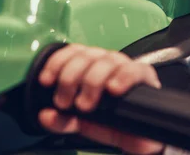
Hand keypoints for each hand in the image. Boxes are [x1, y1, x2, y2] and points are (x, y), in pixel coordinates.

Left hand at [38, 44, 164, 154]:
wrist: (138, 137)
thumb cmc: (110, 122)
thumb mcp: (81, 123)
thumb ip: (62, 120)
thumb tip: (44, 115)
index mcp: (90, 66)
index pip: (73, 51)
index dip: (57, 62)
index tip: (46, 80)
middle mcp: (107, 62)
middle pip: (86, 56)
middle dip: (70, 78)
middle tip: (64, 102)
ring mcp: (125, 67)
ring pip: (107, 61)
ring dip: (91, 81)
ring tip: (85, 104)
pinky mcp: (145, 77)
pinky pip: (135, 69)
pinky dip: (123, 77)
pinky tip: (113, 89)